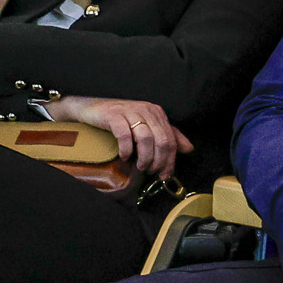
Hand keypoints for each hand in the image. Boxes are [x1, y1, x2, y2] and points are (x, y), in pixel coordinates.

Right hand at [43, 95, 191, 177]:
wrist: (93, 108)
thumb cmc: (121, 119)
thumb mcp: (147, 125)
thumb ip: (169, 135)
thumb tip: (189, 148)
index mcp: (157, 113)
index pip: (171, 139)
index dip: (170, 160)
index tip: (164, 174)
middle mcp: (146, 109)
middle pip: (161, 140)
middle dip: (158, 161)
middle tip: (151, 171)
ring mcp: (130, 111)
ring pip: (146, 139)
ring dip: (144, 158)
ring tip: (140, 166)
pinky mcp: (114, 115)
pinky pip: (125, 135)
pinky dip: (127, 150)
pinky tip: (125, 157)